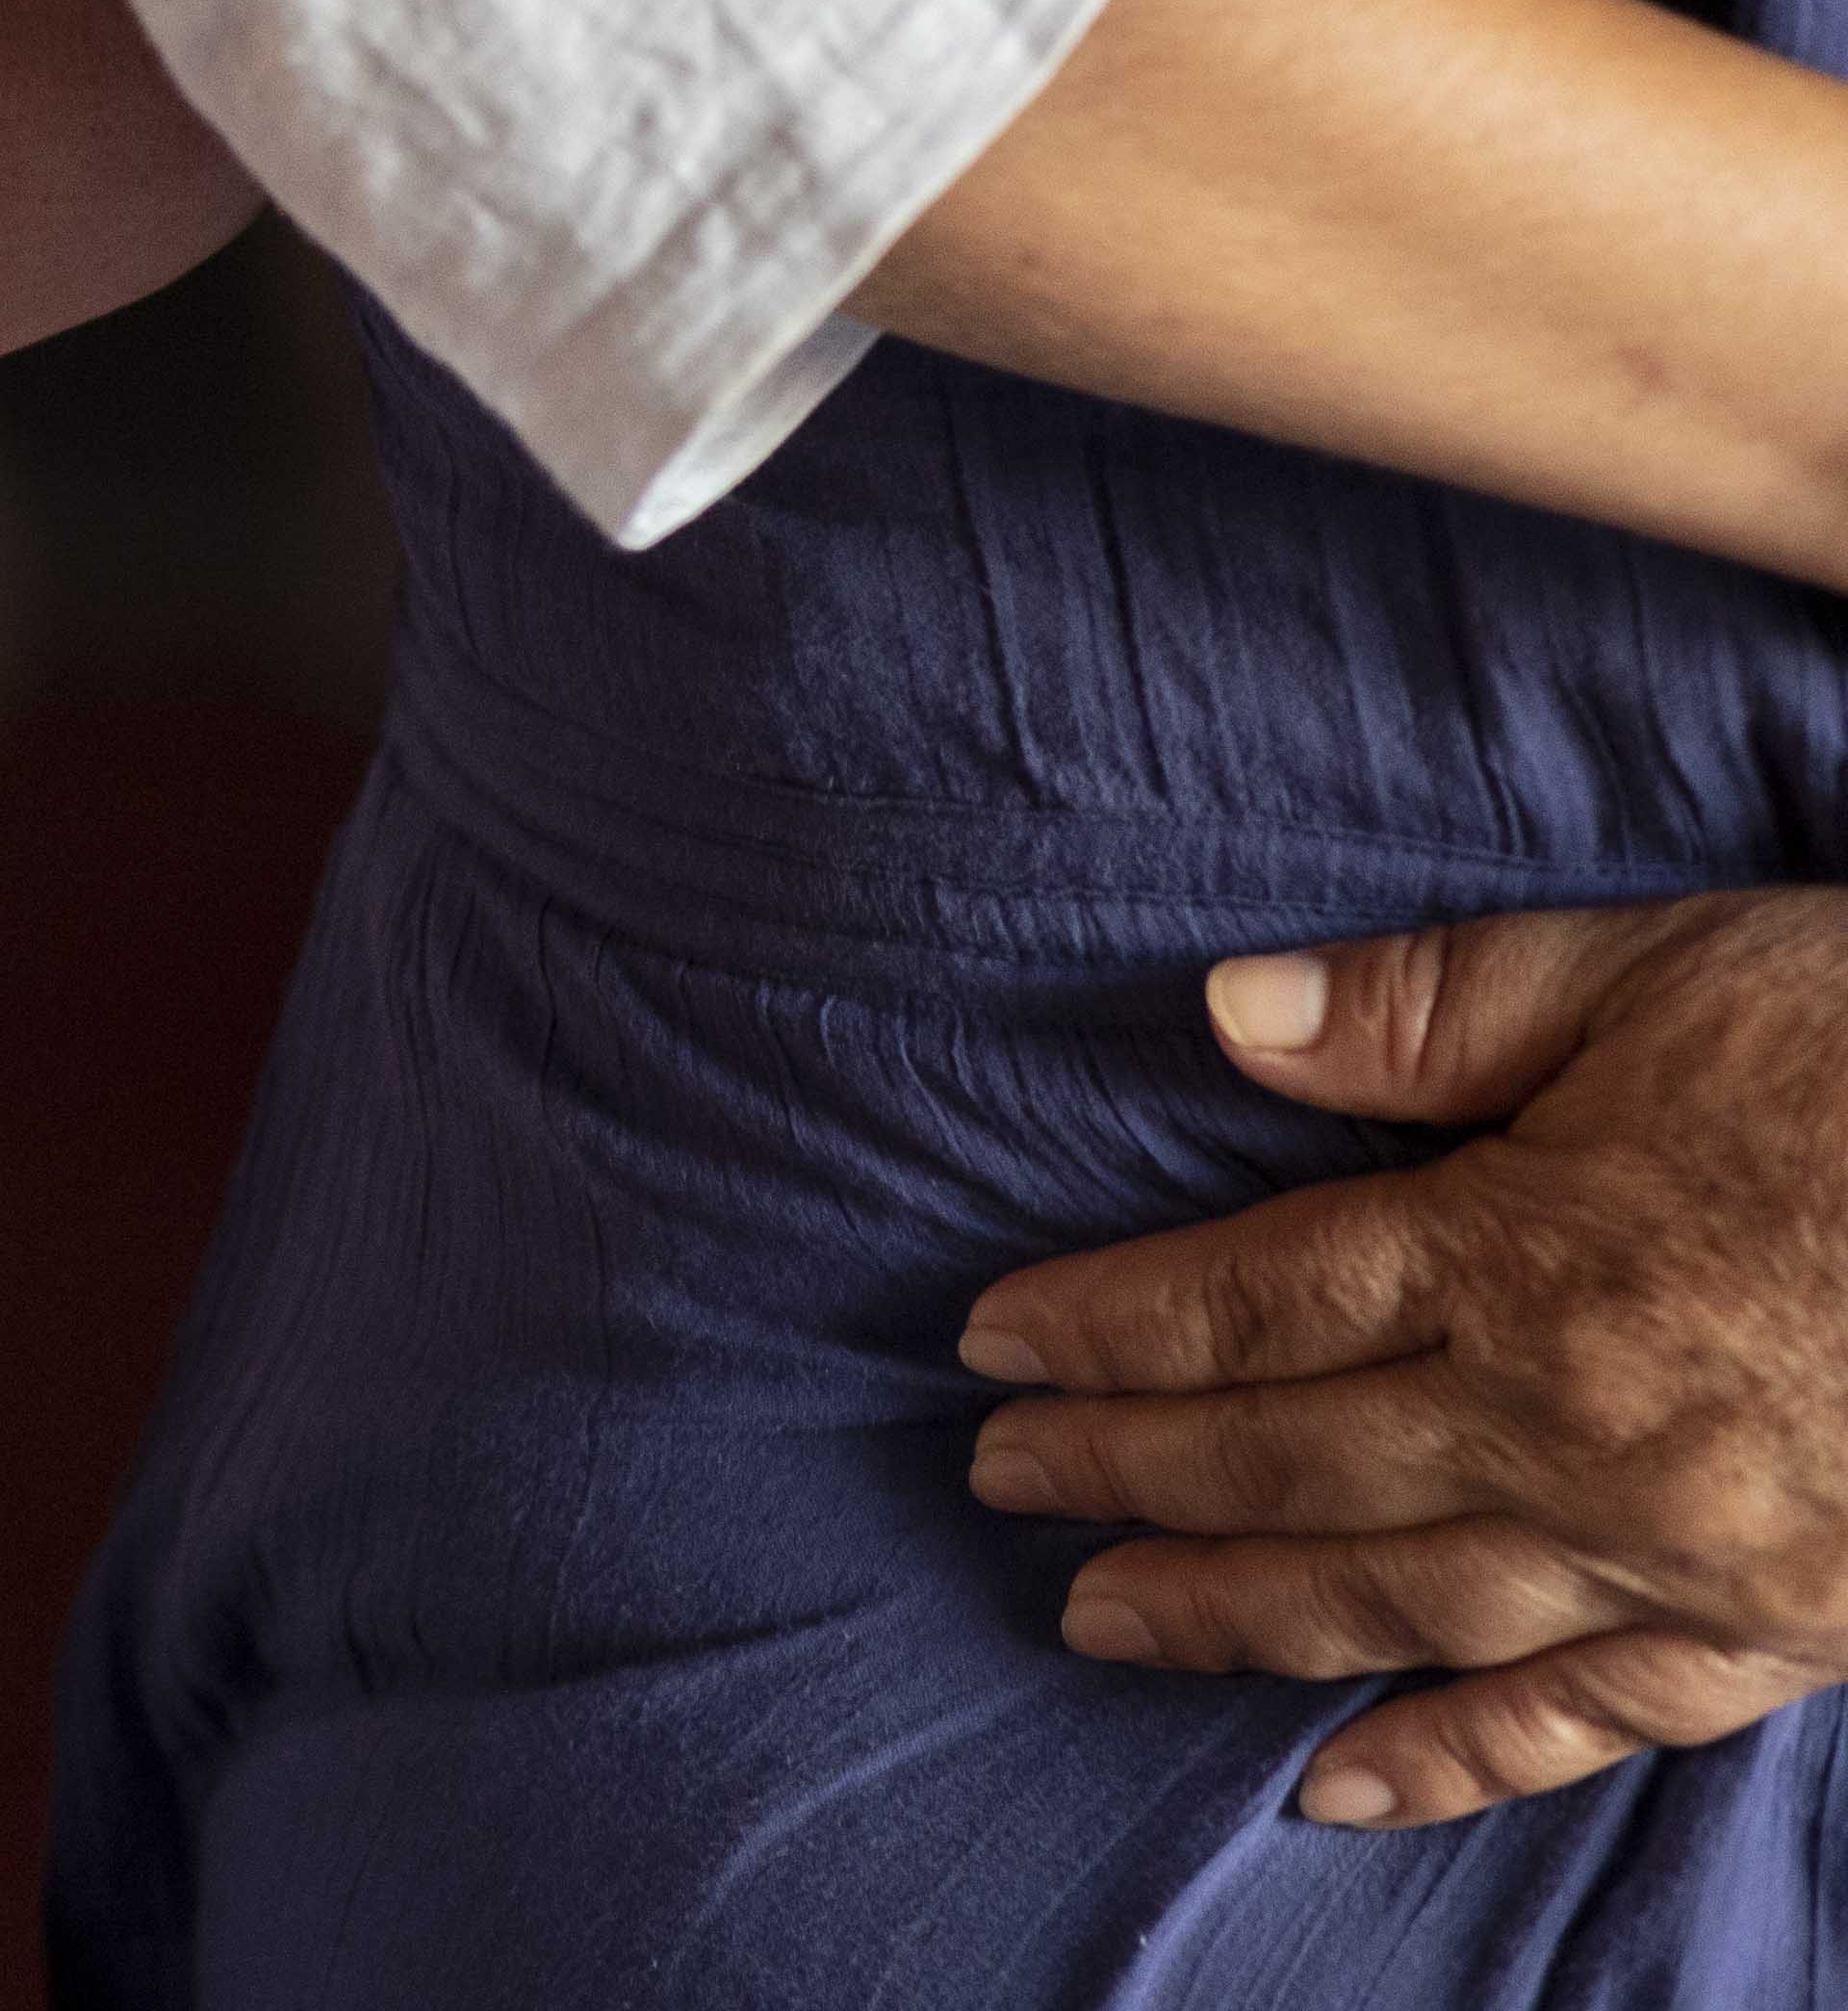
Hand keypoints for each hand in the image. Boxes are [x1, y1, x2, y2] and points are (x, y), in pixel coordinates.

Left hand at [959, 890, 1847, 1824]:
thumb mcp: (1661, 973)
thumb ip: (1428, 1007)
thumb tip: (1222, 1014)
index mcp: (1523, 1249)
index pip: (1248, 1303)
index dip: (1102, 1328)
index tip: (987, 1345)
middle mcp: (1572, 1422)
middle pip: (1290, 1459)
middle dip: (1124, 1471)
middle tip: (996, 1482)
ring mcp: (1674, 1548)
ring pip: (1397, 1603)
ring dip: (1230, 1614)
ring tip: (1096, 1619)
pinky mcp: (1777, 1633)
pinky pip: (1585, 1720)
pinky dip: (1451, 1761)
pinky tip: (1335, 1783)